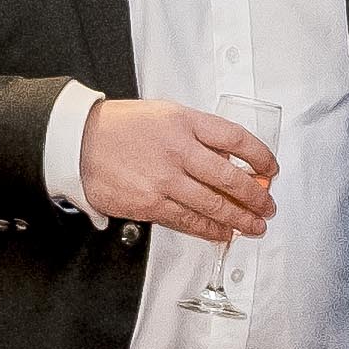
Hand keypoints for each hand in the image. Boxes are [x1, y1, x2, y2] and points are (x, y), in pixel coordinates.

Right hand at [80, 98, 275, 243]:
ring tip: (254, 226)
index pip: (235, 138)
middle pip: (230, 177)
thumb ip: (196, 133)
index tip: (270, 168)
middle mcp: (178, 150)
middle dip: (255, 196)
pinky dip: (210, 230)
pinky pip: (189, 221)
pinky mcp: (151, 203)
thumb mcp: (164, 115)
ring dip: (240, 219)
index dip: (260, 155)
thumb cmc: (118, 128)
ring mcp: (165, 179)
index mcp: (185, 122)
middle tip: (267, 205)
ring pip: (214, 205)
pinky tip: (223, 233)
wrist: (78, 144)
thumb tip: (227, 157)